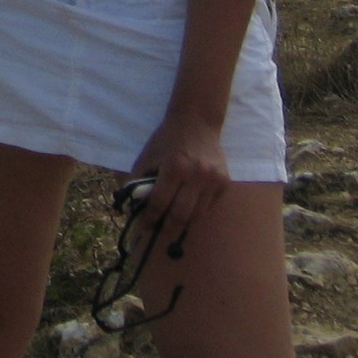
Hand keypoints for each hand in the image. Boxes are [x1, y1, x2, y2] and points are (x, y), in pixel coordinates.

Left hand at [128, 108, 231, 246]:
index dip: (149, 219)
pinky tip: (187, 213)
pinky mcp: (225, 183)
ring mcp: (214, 180)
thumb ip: (139, 180)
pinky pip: (209, 207)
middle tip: (157, 235)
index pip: (160, 203)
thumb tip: (132, 207)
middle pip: (181, 215)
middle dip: (167, 230)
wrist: (197, 122)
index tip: (142, 228)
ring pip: (197, 216)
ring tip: (171, 228)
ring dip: (183, 225)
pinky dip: (197, 214)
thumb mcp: (148, 156)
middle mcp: (197, 175)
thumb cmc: (167, 139)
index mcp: (174, 167)